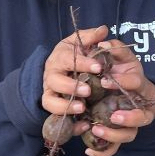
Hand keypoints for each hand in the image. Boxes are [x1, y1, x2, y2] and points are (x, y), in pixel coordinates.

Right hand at [41, 26, 107, 140]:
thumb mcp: (79, 44)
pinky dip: (69, 125)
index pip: (66, 59)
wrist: (58, 72)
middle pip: (55, 82)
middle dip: (71, 86)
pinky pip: (57, 119)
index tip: (98, 66)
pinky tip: (83, 125)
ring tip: (82, 108)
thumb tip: (103, 29)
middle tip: (88, 90)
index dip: (81, 63)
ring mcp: (50, 93)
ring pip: (50, 102)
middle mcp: (51, 76)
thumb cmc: (72, 56)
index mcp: (59, 58)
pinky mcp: (54, 109)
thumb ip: (90, 37)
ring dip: (65, 106)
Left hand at [83, 39, 154, 155]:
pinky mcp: (117, 135)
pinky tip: (89, 152)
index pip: (138, 84)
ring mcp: (129, 124)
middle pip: (141, 118)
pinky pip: (112, 149)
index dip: (126, 83)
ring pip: (128, 136)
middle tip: (113, 116)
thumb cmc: (121, 71)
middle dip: (129, 118)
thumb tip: (102, 39)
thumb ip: (114, 48)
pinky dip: (102, 153)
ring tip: (95, 130)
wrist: (126, 90)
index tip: (105, 81)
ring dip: (114, 135)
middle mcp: (138, 107)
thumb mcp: (120, 57)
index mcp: (138, 86)